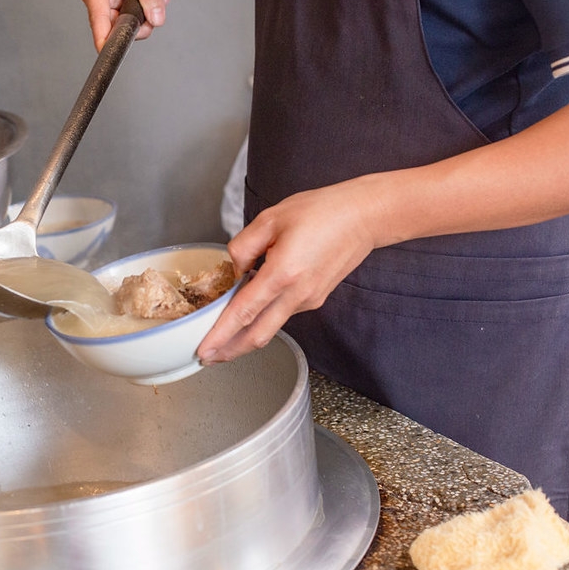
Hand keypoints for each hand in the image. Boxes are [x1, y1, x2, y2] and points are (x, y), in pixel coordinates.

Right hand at [79, 0, 171, 50]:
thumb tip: (156, 19)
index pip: (98, 22)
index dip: (107, 41)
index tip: (114, 53)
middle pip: (115, 25)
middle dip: (140, 21)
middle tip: (157, 11)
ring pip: (125, 20)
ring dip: (146, 13)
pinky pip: (129, 12)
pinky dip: (145, 7)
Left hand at [197, 180, 381, 363]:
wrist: (364, 217)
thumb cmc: (322, 211)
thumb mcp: (271, 219)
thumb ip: (243, 246)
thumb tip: (232, 270)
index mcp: (282, 273)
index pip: (243, 312)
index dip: (220, 335)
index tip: (204, 350)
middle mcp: (297, 294)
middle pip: (257, 335)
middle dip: (229, 351)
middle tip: (207, 357)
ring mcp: (308, 300)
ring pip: (270, 328)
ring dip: (245, 335)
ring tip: (222, 335)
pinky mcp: (315, 299)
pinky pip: (283, 313)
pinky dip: (263, 318)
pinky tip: (252, 310)